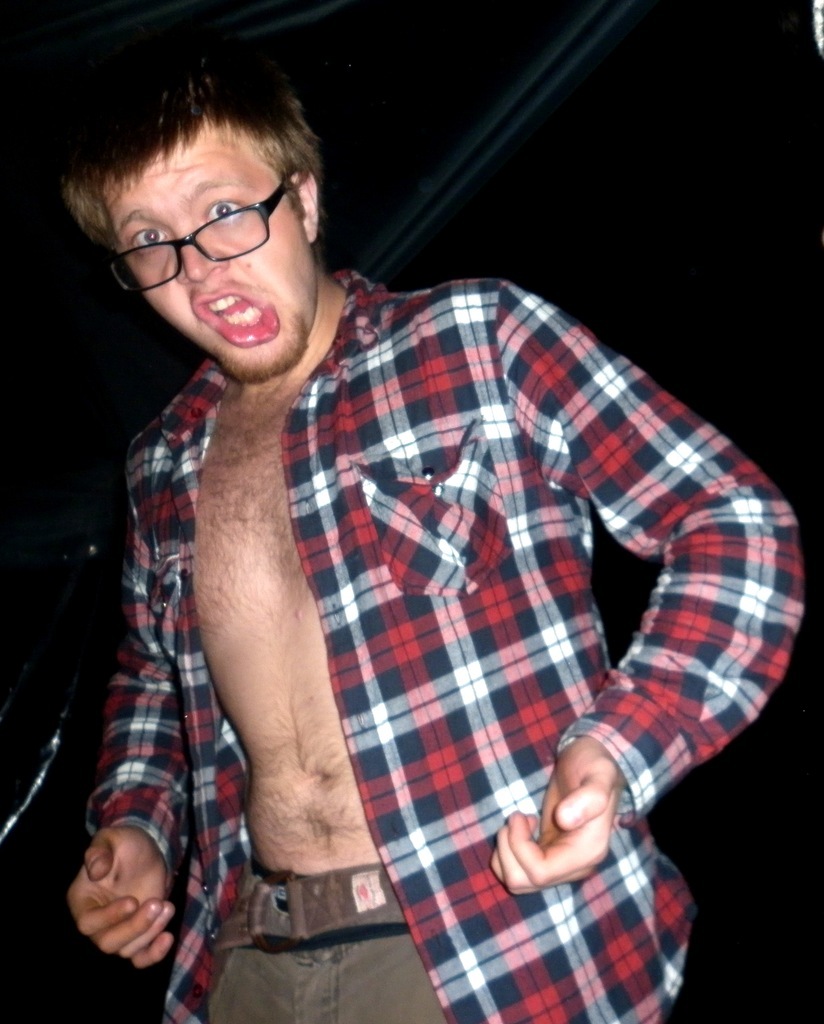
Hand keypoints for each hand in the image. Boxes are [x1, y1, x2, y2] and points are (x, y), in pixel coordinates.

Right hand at [67, 825, 174, 967]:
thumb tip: (95, 870)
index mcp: (82, 901)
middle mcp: (96, 922)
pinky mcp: (138, 935)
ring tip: (167, 906)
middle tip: (157, 903)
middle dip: (135, 927)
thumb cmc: (124, 844)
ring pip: (127, 950)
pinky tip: (168, 938)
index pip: (87, 923)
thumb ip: (100, 851)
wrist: (146, 851)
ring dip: (150, 932)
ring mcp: (117, 931)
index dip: (109, 917)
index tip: (133, 901)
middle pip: (107, 943)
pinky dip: (153, 954)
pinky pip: (140, 957)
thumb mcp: (112, 839)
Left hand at [491, 737, 624, 892]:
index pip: (540, 872)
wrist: (593, 762)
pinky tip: (523, 827)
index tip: (519, 815)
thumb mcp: (599, 771)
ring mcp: (562, 863)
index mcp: (588, 851)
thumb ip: (590, 796)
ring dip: (506, 852)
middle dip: (508, 849)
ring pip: (518, 881)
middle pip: (524, 881)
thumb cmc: (595, 764)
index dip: (519, 846)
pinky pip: (519, 870)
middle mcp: (576, 866)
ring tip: (519, 822)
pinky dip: (509, 851)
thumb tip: (565, 819)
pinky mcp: (550, 856)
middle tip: (517, 817)